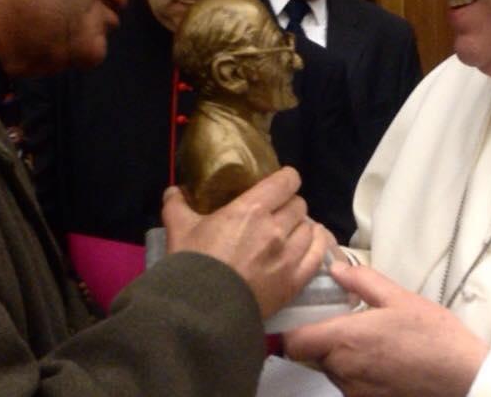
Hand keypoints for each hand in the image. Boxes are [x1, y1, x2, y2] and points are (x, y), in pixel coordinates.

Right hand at [161, 166, 327, 317]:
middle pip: (299, 205)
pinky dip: (316, 245)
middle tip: (278, 212)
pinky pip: (317, 255)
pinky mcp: (295, 281)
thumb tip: (173, 191)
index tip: (280, 183)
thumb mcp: (179, 229)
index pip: (287, 181)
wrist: (199, 312)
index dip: (286, 179)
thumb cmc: (192, 264)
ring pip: (310, 229)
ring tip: (292, 231)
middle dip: (290, 205)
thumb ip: (177, 205)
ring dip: (301, 227)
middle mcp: (276, 228)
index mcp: (252, 208)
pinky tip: (310, 244)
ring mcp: (289, 256)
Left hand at [284, 262, 488, 396]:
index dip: (291, 330)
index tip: (300, 315)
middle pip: (311, 356)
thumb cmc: (432, 334)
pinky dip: (355, 371)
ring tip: (367, 338)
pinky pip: (349, 385)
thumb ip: (361, 281)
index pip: (293, 343)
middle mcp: (344, 371)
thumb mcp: (398, 297)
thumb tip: (334, 268)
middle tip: (341, 320)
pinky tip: (380, 358)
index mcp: (346, 340)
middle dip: (320, 337)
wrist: (465, 379)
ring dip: (339, 355)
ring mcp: (356, 393)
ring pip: (331, 371)